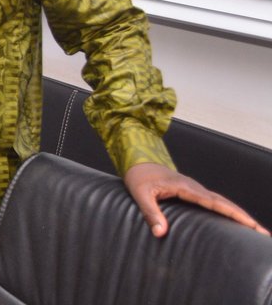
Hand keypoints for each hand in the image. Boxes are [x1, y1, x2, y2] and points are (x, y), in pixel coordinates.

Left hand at [123, 162, 268, 236]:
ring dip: (239, 215)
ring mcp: (195, 189)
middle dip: (244, 218)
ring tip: (256, 231)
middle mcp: (194, 187)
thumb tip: (160, 233)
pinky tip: (234, 221)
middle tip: (263, 234)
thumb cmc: (139, 178)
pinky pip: (215, 202)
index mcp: (186, 187)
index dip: (233, 214)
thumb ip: (150, 213)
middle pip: (225, 203)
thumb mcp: (140, 194)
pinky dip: (228, 210)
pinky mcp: (193, 192)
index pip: (215, 203)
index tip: (250, 224)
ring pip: (222, 202)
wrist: (137, 162)